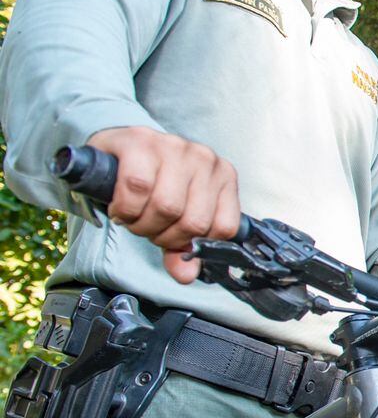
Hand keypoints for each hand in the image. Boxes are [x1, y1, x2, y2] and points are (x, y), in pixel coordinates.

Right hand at [86, 126, 239, 282]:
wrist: (114, 150)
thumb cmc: (150, 182)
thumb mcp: (173, 218)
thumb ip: (181, 248)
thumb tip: (186, 275)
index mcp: (223, 177)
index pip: (223, 228)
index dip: (192, 244)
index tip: (172, 239)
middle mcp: (205, 159)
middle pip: (193, 221)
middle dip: (163, 236)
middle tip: (147, 227)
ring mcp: (175, 147)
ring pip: (166, 207)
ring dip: (141, 223)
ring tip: (133, 217)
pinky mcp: (141, 142)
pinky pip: (137, 188)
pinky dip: (124, 207)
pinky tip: (120, 206)